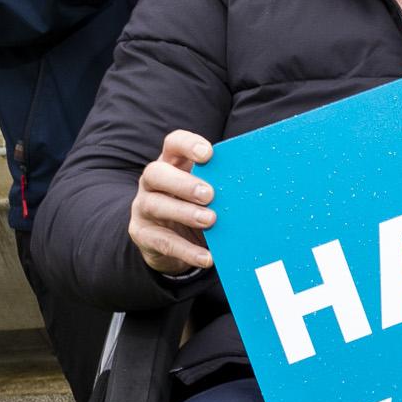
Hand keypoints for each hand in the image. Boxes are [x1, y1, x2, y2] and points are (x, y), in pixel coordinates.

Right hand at [129, 129, 217, 274]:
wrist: (170, 242)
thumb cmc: (195, 207)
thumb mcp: (206, 193)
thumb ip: (221, 186)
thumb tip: (258, 189)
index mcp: (171, 163)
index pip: (173, 144)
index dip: (188, 145)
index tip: (208, 155)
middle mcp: (152, 182)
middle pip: (156, 173)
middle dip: (183, 183)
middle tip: (210, 194)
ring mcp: (143, 207)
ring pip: (155, 205)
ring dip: (184, 213)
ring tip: (210, 220)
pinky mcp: (142, 234)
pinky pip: (163, 241)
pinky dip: (187, 250)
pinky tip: (206, 257)